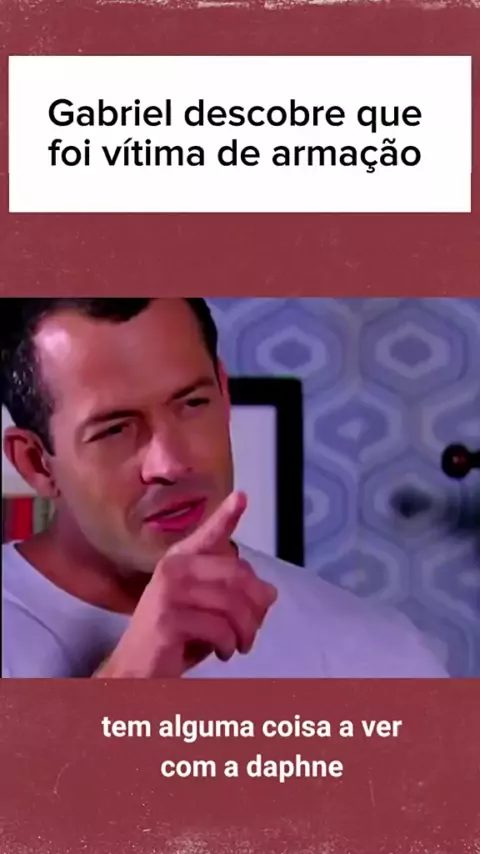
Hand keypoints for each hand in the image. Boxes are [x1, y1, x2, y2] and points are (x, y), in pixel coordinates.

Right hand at [94, 492, 277, 677]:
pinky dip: (229, 644)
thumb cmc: (173, 640)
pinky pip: (219, 627)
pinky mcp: (167, 619)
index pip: (209, 535)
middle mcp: (172, 569)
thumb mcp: (208, 612)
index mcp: (180, 561)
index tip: (242, 497)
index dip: (226, 516)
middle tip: (253, 631)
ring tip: (240, 645)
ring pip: (232, 604)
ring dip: (245, 631)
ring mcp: (167, 593)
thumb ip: (235, 597)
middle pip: (237, 576)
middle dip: (255, 607)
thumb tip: (270, 592)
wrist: (135, 672)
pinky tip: (223, 652)